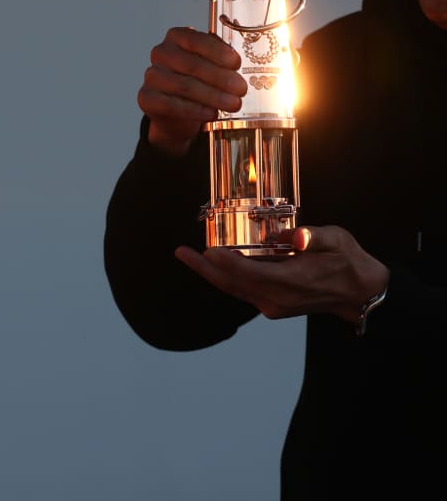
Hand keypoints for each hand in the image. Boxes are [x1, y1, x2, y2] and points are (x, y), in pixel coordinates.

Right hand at [139, 27, 247, 155]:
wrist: (177, 111)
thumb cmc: (198, 80)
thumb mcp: (211, 63)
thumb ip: (222, 57)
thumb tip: (239, 62)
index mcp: (177, 37)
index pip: (196, 40)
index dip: (218, 52)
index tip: (237, 64)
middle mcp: (161, 53)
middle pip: (192, 65)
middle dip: (221, 78)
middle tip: (241, 89)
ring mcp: (151, 76)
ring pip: (183, 86)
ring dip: (213, 96)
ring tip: (233, 104)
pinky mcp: (146, 98)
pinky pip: (171, 105)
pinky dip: (194, 110)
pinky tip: (211, 113)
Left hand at [174, 226, 389, 323]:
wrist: (360, 293)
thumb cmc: (348, 263)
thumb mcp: (337, 240)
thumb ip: (313, 237)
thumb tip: (293, 236)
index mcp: (293, 282)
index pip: (251, 274)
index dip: (227, 263)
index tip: (209, 250)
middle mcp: (277, 298)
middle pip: (232, 284)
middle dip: (205, 269)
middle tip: (182, 253)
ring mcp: (272, 305)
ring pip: (234, 289)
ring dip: (211, 273)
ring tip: (189, 256)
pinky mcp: (271, 305)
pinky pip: (242, 291)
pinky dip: (226, 277)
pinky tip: (215, 263)